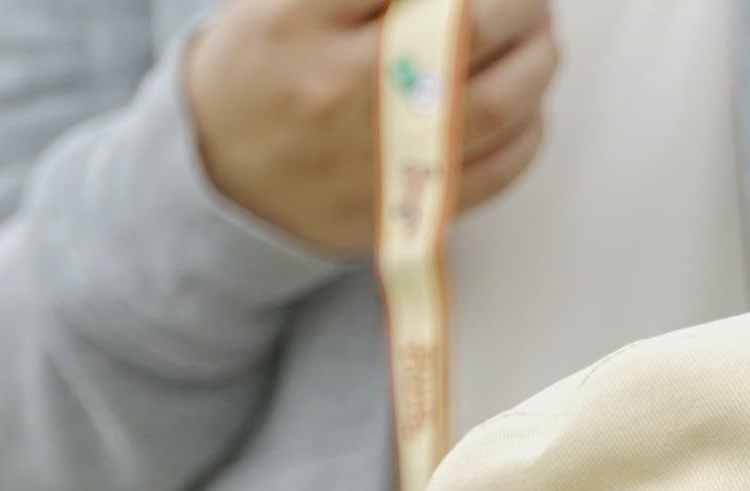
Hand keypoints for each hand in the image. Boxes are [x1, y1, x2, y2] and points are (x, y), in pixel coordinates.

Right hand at [181, 0, 557, 260]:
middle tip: (528, 0)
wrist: (213, 173)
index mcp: (299, 21)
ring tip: (537, 40)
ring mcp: (367, 158)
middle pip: (466, 31)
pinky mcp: (390, 211)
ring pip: (492, 105)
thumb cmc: (263, 68)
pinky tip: (526, 106)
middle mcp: (335, 91)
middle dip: (519, 3)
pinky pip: (488, 175)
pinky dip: (526, 132)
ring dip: (537, 62)